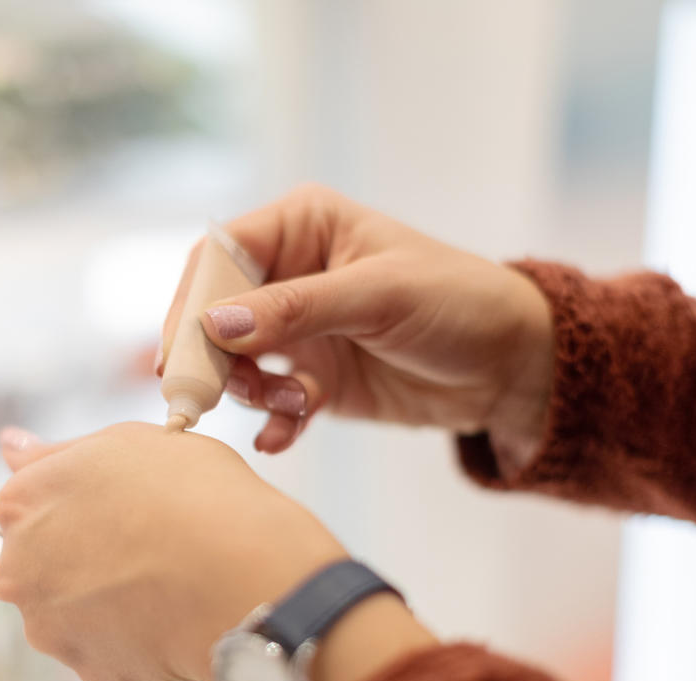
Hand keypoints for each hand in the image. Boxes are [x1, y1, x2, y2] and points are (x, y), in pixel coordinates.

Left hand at [0, 422, 350, 680]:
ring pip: (75, 613)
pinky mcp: (94, 674)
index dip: (84, 501)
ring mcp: (52, 629)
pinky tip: (178, 617)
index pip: (30, 502)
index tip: (126, 504)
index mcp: (22, 503)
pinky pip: (112, 653)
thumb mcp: (130, 443)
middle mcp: (20, 570)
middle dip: (86, 557)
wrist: (245, 577)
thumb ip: (60, 452)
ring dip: (109, 602)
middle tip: (153, 543)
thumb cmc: (196, 494)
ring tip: (171, 582)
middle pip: (45, 563)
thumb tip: (10, 446)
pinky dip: (139, 641)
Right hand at [159, 184, 553, 468]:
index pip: (220, 255)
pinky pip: (271, 401)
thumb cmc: (458, 303)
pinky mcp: (313, 377)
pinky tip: (282, 439)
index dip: (192, 301)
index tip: (181, 351)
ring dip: (251, 391)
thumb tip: (216, 325)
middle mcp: (290, 273)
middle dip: (211, 357)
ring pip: (236, 362)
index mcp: (302, 226)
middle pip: (215, 312)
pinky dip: (273, 422)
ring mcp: (299, 329)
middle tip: (205, 397)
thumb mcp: (378, 297)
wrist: (514, 367)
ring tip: (291, 406)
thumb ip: (295, 310)